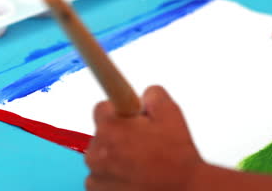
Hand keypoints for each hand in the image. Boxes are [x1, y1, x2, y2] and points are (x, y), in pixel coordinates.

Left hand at [85, 86, 203, 190]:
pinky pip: (101, 177)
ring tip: (142, 163)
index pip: (101, 108)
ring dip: (116, 157)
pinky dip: (114, 176)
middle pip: (102, 133)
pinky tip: (134, 177)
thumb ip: (153, 95)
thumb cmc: (176, 159)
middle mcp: (97, 152)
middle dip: (119, 135)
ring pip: (101, 156)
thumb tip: (145, 95)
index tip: (128, 118)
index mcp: (111, 129)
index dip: (118, 111)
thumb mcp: (171, 114)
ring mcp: (96, 175)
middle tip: (143, 143)